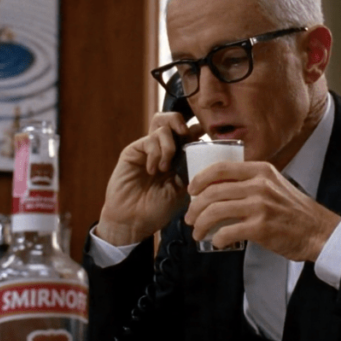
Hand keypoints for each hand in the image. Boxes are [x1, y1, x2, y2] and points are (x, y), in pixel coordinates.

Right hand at [97, 112, 203, 245]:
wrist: (134, 221)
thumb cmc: (158, 209)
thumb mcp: (183, 190)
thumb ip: (192, 169)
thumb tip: (206, 151)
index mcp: (179, 158)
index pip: (190, 133)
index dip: (198, 130)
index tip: (204, 138)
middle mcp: (163, 149)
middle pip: (173, 118)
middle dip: (181, 123)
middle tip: (185, 136)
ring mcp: (148, 149)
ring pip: (161, 124)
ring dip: (168, 145)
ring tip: (165, 167)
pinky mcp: (133, 151)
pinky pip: (149, 140)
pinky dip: (155, 154)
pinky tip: (153, 171)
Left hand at [183, 162, 340, 261]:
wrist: (318, 231)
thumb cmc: (295, 211)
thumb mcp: (275, 185)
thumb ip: (252, 182)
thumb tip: (219, 189)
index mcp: (261, 171)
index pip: (221, 168)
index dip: (200, 179)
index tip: (191, 191)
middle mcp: (259, 185)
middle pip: (213, 192)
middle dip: (195, 208)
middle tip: (190, 218)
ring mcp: (260, 206)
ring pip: (215, 211)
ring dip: (200, 224)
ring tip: (197, 232)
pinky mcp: (261, 227)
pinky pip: (228, 232)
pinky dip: (217, 238)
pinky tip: (216, 242)